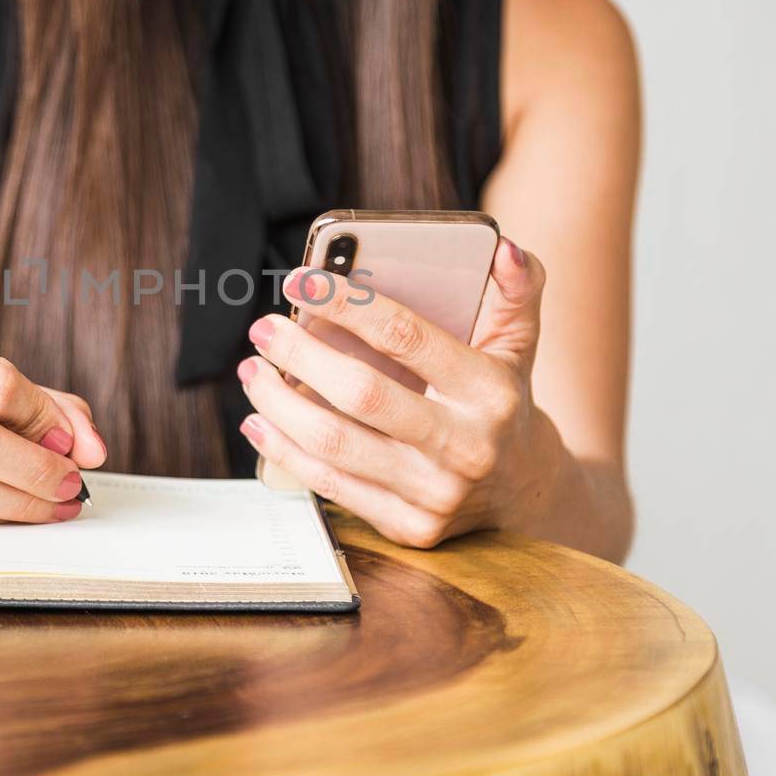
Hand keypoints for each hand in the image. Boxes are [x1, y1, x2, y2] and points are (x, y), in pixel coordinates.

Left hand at [237, 238, 554, 547]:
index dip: (348, 304)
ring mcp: (434, 493)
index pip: (407, 337)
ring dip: (279, 403)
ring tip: (253, 370)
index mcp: (490, 392)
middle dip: (300, 355)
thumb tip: (503, 249)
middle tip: (264, 328)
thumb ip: (518, 292)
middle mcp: (465, 446)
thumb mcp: (519, 346)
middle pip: (361, 394)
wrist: (521, 492)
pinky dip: (284, 451)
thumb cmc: (502, 402)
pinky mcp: (408, 526)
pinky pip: (330, 485)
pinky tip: (259, 421)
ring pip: (334, 443)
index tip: (301, 282)